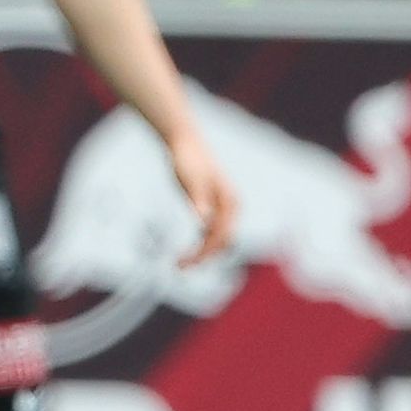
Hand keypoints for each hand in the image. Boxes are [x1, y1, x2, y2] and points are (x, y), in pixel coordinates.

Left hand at [162, 119, 236, 266]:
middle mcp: (232, 207)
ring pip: (218, 239)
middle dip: (204, 257)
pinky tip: (187, 253)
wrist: (184, 142)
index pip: (221, 236)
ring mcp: (223, 208)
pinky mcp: (212, 207)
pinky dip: (202, 244)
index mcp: (231, 202)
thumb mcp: (190, 179)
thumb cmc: (187, 158)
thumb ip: (198, 199)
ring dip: (203, 253)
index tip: (184, 263)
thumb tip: (203, 221)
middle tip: (179, 268)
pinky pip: (211, 233)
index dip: (204, 253)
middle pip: (222, 241)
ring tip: (180, 264)